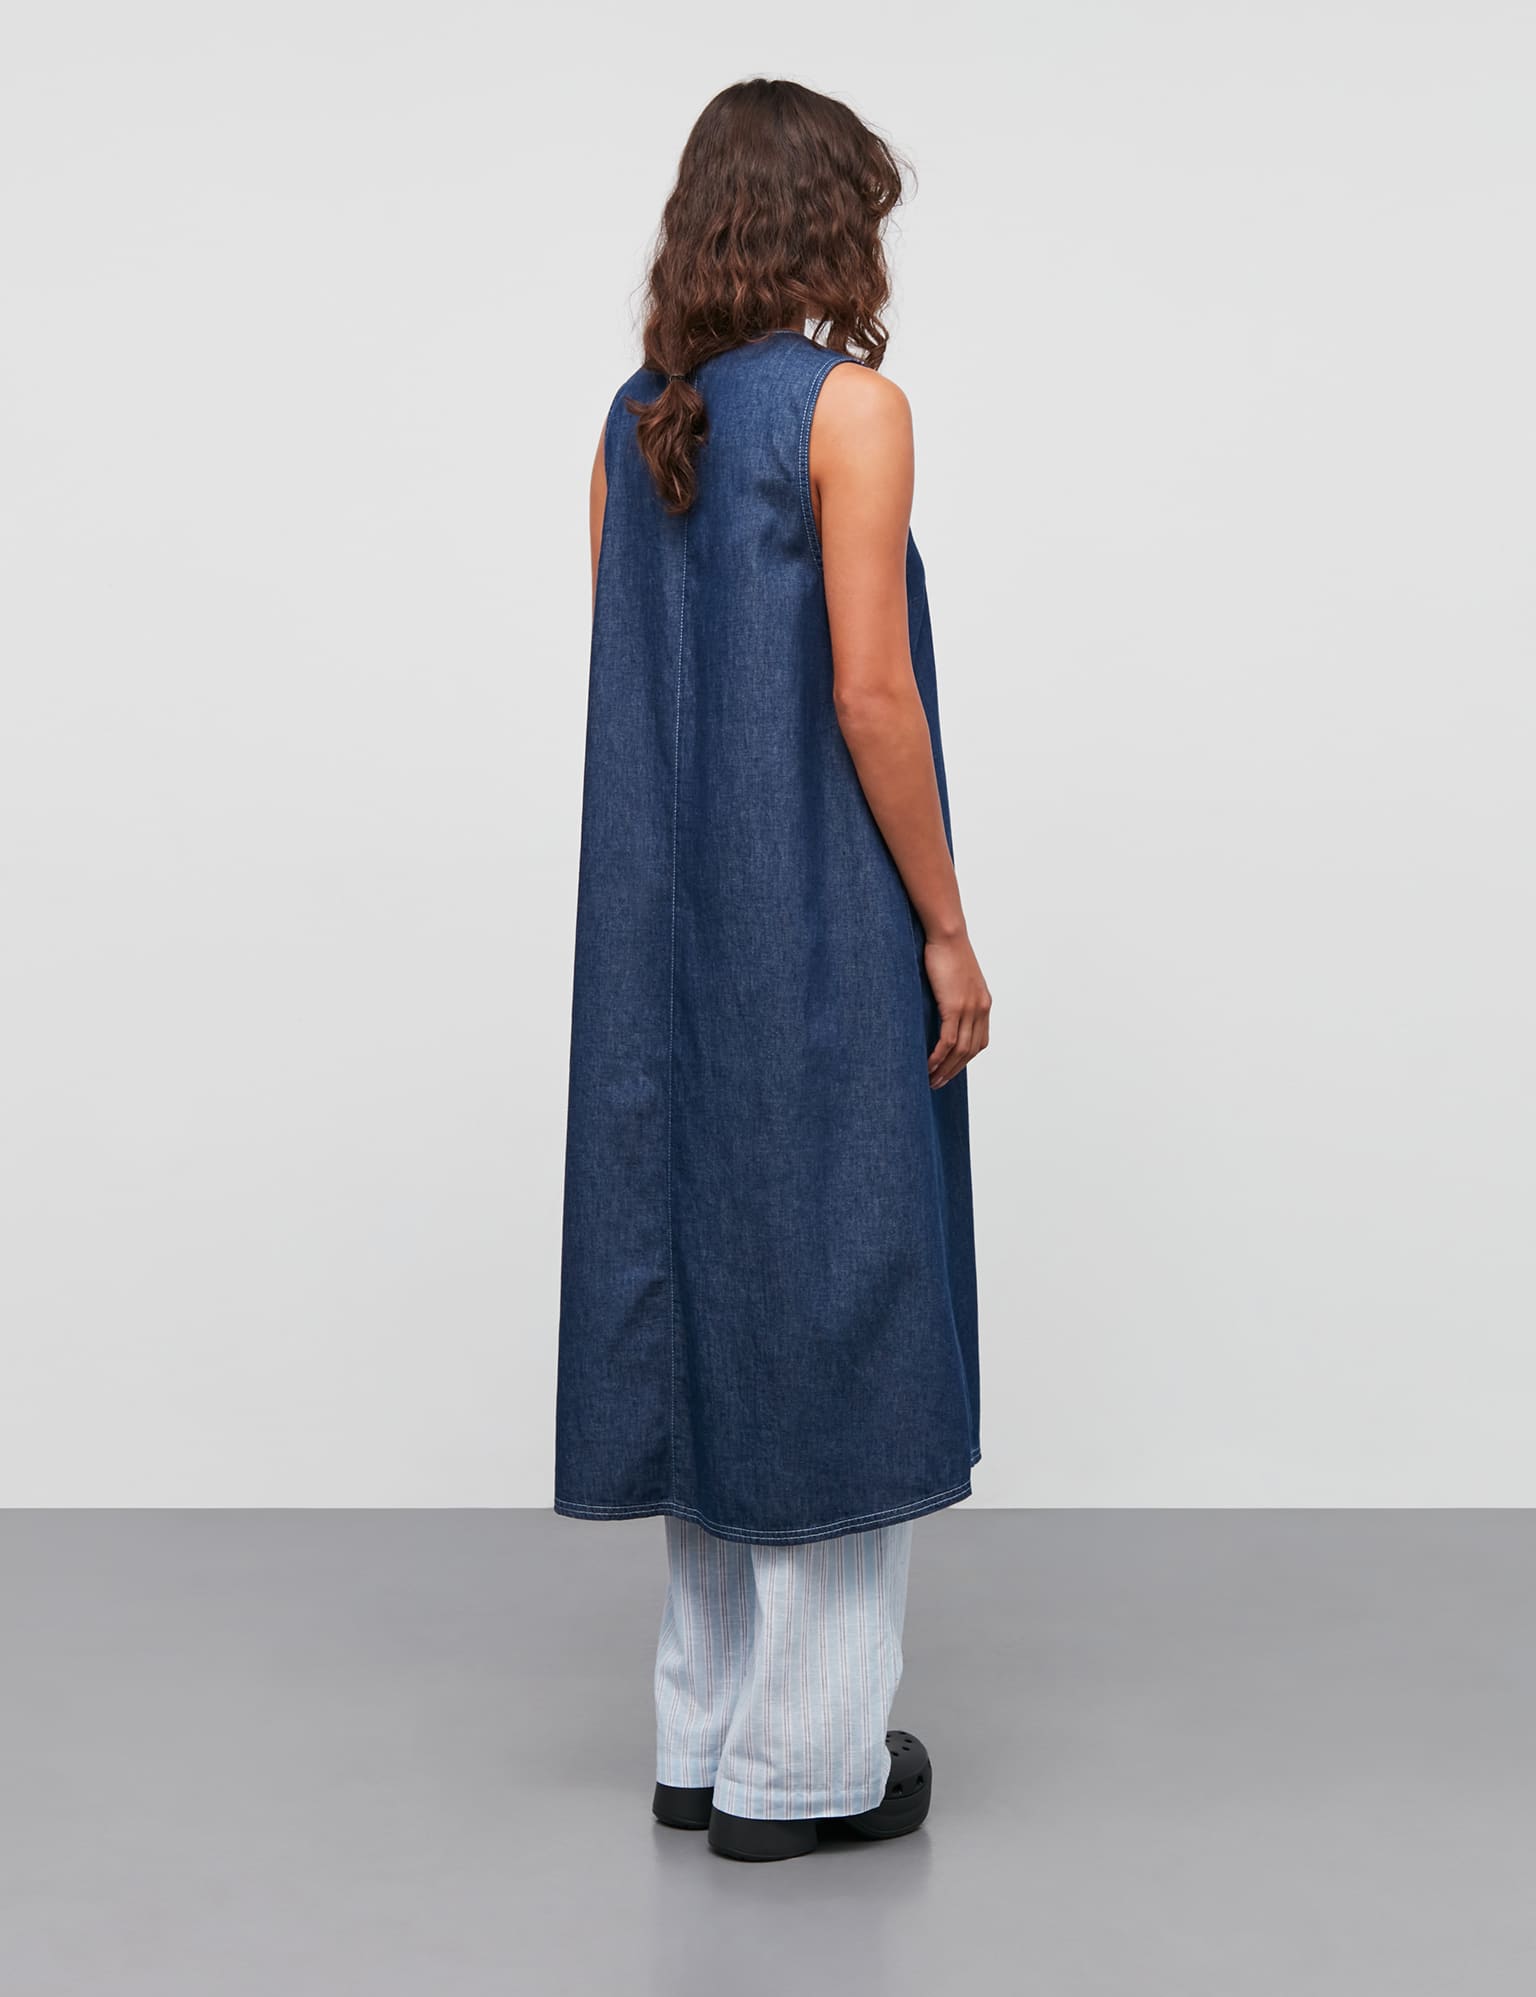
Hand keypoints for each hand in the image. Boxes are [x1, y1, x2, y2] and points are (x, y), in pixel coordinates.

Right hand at [923, 931, 991, 1088]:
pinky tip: (927, 1066)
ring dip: (946, 1069)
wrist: (947, 934)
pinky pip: (948, 1041)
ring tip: (930, 1080)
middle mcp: (981, 1008)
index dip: (965, 1059)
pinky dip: (938, 1057)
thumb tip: (940, 1007)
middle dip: (954, 1071)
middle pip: (971, 1051)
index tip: (950, 1070)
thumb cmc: (946, 951)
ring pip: (960, 1050)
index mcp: (983, 1003)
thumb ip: (952, 995)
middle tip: (937, 1083)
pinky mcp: (955, 1007)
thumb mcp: (954, 978)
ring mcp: (970, 1009)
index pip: (979, 1041)